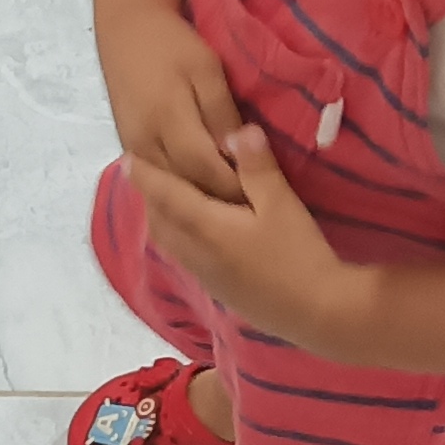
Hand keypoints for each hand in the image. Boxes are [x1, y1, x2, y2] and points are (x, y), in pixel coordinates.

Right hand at [105, 15, 248, 204]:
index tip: (262, 199)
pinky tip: (196, 208)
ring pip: (166, 193)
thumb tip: (239, 154)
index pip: (207, 169)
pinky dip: (175, 200)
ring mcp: (134, 150)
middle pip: (186, 187)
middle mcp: (146, 143)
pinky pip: (153, 186)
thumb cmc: (172, 45)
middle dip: (219, 203)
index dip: (234, 187)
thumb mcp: (206, 69)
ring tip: (228, 217)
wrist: (125, 32)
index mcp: (169, 120)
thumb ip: (221, 113)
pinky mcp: (129, 150)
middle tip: (252, 213)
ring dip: (196, 207)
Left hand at [132, 125, 366, 347]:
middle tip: (143, 175)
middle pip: (161, 222)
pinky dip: (178, 238)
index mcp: (207, 228)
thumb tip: (237, 130)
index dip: (146, 176)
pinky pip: (184, 258)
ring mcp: (207, 277)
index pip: (167, 196)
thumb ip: (257, 167)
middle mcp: (198, 254)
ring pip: (170, 244)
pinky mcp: (220, 291)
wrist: (317, 314)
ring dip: (162, 220)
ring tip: (163, 200)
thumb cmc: (299, 255)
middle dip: (149, 198)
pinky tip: (192, 233)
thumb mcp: (282, 205)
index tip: (126, 159)